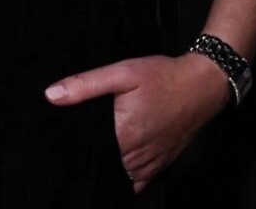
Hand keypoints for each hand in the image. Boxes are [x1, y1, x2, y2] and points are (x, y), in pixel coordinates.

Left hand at [45, 52, 232, 191]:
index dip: (75, 154)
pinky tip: (116, 170)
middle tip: (72, 156)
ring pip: (121, 179)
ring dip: (107, 172)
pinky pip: (139, 183)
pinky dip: (126, 181)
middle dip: (90, 163)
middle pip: (104, 169)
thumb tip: (51, 95)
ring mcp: (151, 162)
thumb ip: (86, 85)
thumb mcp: (123, 73)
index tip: (63, 149)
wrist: (203, 84)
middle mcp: (136, 156)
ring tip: (93, 162)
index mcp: (123, 136)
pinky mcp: (161, 163)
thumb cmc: (163, 76)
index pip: (89, 156)